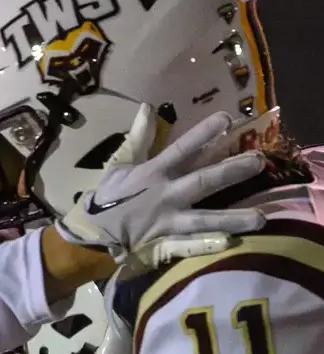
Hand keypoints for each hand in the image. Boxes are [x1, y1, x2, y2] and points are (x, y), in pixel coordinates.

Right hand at [58, 105, 265, 264]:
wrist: (92, 231)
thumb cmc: (109, 196)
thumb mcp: (121, 163)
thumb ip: (138, 137)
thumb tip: (146, 107)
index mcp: (154, 173)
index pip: (183, 149)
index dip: (204, 133)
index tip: (228, 119)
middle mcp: (165, 195)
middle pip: (202, 181)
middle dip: (231, 171)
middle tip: (259, 161)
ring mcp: (168, 221)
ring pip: (204, 219)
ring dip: (232, 218)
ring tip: (261, 218)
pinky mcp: (166, 244)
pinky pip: (188, 246)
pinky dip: (206, 245)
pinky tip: (229, 244)